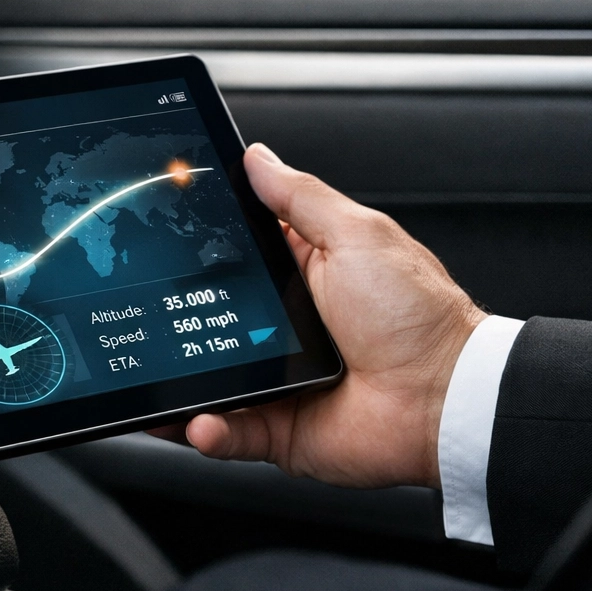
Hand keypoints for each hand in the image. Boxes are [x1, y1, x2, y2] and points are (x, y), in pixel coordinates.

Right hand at [151, 144, 484, 488]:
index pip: (233, 258)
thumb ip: (300, 198)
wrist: (445, 399)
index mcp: (300, 277)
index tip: (158, 240)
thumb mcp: (356, 236)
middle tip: (146, 317)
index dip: (195, 250)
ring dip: (179, 386)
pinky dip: (206, 431)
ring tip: (155, 383)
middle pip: (208, 321)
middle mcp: (281, 330)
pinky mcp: (278, 430)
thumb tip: (256, 157)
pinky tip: (196, 422)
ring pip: (206, 382)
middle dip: (173, 322)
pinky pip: (228, 433)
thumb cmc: (416, 316)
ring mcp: (275, 382)